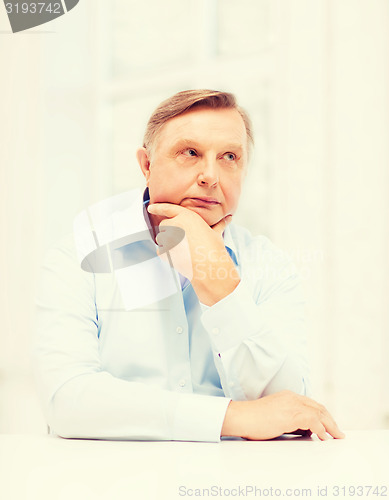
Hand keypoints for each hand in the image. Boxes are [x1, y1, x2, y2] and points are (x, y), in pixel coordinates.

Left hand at [147, 203, 238, 304]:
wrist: (209, 266)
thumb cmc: (213, 248)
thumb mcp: (216, 233)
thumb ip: (218, 224)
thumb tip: (228, 218)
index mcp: (186, 216)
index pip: (168, 208)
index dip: (158, 207)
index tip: (151, 207)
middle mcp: (175, 224)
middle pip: (164, 225)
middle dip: (170, 231)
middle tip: (183, 241)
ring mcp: (167, 237)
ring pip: (162, 238)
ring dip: (169, 243)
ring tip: (184, 250)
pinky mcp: (164, 251)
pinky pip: (161, 251)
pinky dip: (168, 255)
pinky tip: (180, 258)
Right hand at [221, 390, 344, 440]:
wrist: (241, 417)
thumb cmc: (253, 420)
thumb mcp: (276, 418)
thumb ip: (291, 421)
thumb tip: (306, 431)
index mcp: (288, 396)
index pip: (311, 404)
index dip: (323, 415)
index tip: (330, 426)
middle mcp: (292, 397)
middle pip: (318, 407)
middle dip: (330, 420)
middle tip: (338, 433)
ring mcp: (292, 404)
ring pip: (319, 413)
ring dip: (330, 425)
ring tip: (336, 436)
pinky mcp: (291, 414)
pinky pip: (313, 421)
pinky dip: (321, 429)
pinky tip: (323, 437)